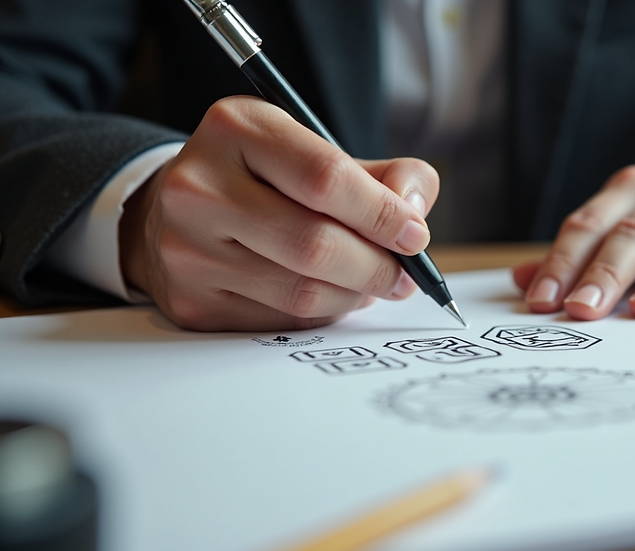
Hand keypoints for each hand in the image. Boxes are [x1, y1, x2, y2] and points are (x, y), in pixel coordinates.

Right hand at [119, 96, 438, 330]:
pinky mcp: (191, 299)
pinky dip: (322, 314)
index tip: (414, 235)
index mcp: (237, 128)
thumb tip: (412, 213)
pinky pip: (281, 321)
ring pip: (302, 292)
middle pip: (314, 244)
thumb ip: (386, 175)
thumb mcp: (322, 152)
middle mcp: (200, 185)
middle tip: (403, 277)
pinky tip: (330, 295)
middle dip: (375, 267)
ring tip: (370, 283)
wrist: (183, 211)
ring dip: (353, 295)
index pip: (325, 177)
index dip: (382, 213)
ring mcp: (188, 247)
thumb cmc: (268, 180)